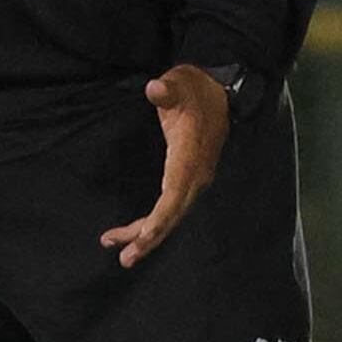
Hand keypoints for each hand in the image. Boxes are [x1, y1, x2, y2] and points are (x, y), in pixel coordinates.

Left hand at [101, 65, 232, 268]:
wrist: (220, 91)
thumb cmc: (194, 89)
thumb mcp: (179, 83)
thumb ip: (167, 90)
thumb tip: (155, 88)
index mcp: (190, 155)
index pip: (174, 194)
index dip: (159, 219)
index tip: (141, 238)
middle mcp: (195, 174)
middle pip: (172, 214)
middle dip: (149, 238)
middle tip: (124, 258)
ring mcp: (195, 179)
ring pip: (172, 215)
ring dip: (148, 235)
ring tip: (121, 252)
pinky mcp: (190, 179)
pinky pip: (172, 208)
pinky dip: (154, 223)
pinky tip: (135, 232)